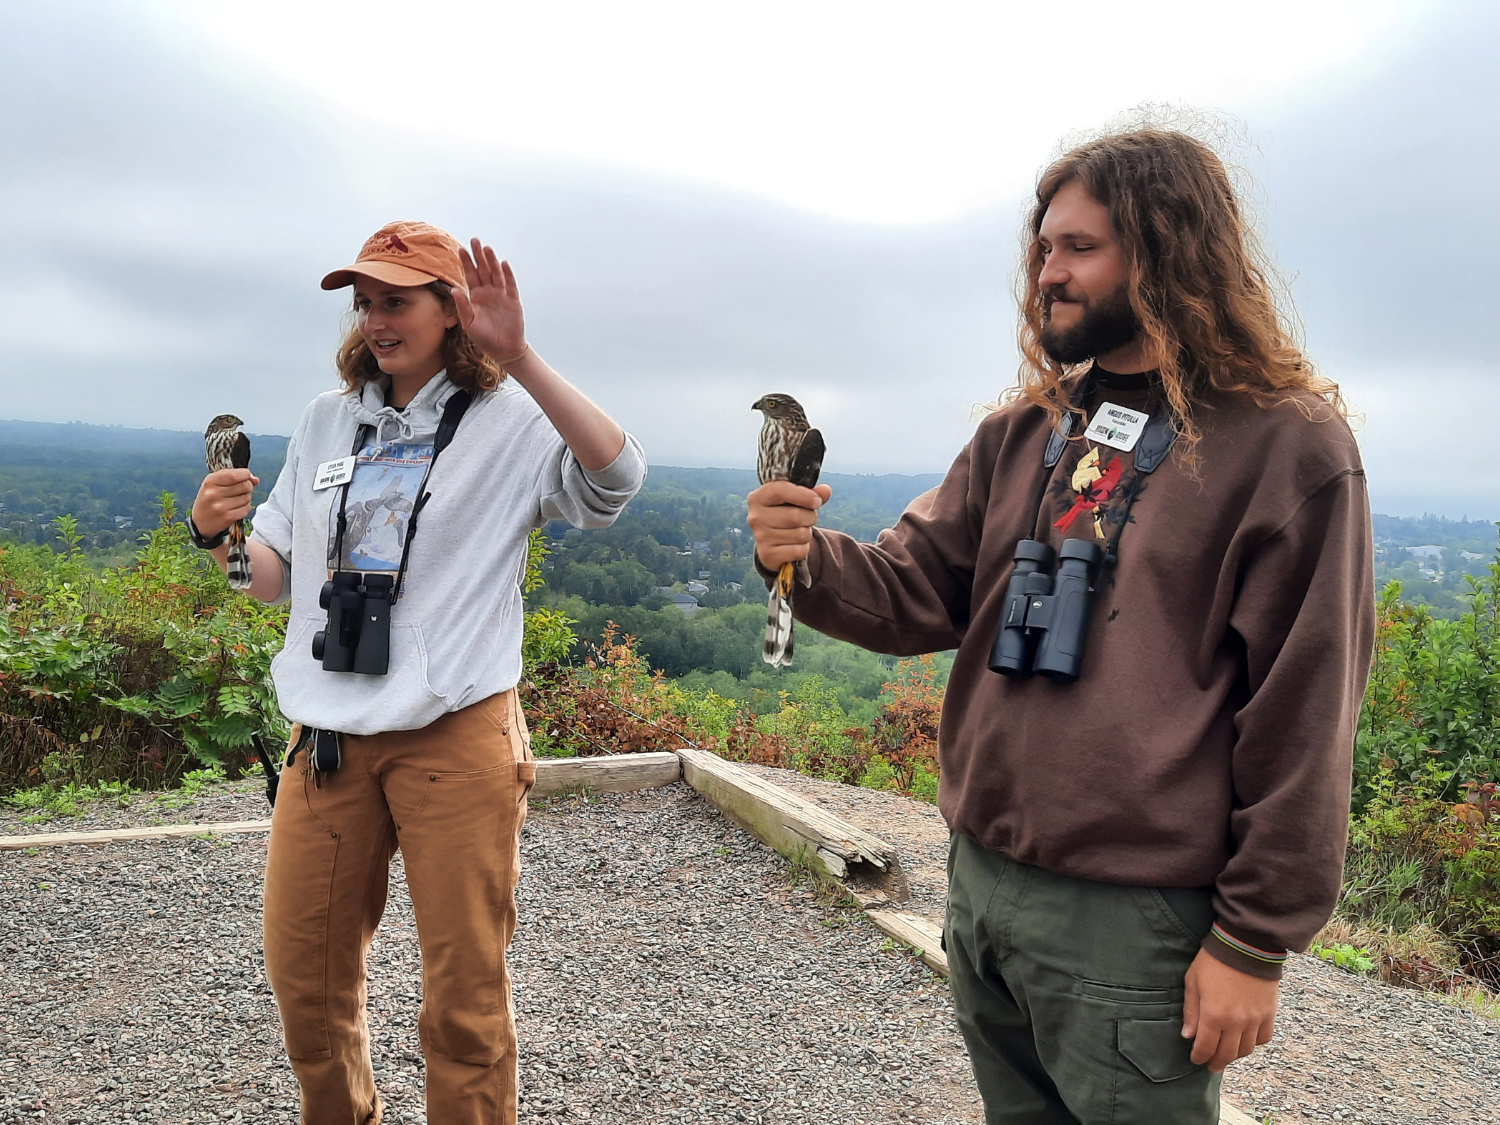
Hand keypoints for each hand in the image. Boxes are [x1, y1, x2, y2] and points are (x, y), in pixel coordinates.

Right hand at [192, 469, 257, 536]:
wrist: (200, 522)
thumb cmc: (209, 500)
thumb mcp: (214, 484)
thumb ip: (234, 477)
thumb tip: (255, 480)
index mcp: (210, 482)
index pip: (234, 474)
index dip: (245, 475)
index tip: (246, 477)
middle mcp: (213, 493)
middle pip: (245, 486)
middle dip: (247, 487)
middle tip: (241, 490)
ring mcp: (220, 506)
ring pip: (247, 497)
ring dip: (245, 499)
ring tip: (235, 501)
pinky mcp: (227, 517)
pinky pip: (247, 509)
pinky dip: (245, 508)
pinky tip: (235, 509)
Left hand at [453, 238, 527, 364]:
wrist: (504, 350)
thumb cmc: (484, 338)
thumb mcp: (469, 323)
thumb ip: (462, 306)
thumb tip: (453, 289)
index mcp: (476, 297)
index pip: (470, 275)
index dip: (466, 262)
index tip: (460, 249)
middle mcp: (488, 292)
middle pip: (483, 270)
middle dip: (479, 255)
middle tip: (474, 240)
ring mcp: (501, 295)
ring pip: (496, 274)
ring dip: (492, 261)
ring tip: (487, 248)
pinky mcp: (513, 301)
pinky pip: (510, 285)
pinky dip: (507, 274)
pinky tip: (503, 264)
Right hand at [747, 481, 831, 569]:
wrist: (772, 543)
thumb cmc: (785, 514)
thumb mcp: (795, 500)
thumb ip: (812, 493)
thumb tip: (825, 491)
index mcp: (758, 497)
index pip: (780, 490)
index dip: (803, 495)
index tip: (817, 501)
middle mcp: (755, 517)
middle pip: (795, 516)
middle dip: (810, 518)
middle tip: (806, 519)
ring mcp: (760, 537)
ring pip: (801, 534)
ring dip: (807, 534)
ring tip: (798, 532)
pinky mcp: (767, 555)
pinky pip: (799, 550)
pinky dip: (803, 548)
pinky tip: (794, 545)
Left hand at [1181, 948, 1278, 1071]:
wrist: (1245, 945)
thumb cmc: (1213, 960)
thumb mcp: (1193, 982)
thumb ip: (1190, 1011)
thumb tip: (1188, 1036)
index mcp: (1214, 1015)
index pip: (1206, 1047)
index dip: (1199, 1056)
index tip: (1195, 1059)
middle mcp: (1236, 1022)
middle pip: (1227, 1054)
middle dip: (1216, 1062)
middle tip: (1211, 1065)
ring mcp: (1255, 1019)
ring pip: (1246, 1050)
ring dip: (1235, 1055)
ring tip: (1227, 1054)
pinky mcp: (1269, 1013)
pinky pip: (1264, 1038)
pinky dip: (1254, 1043)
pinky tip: (1245, 1040)